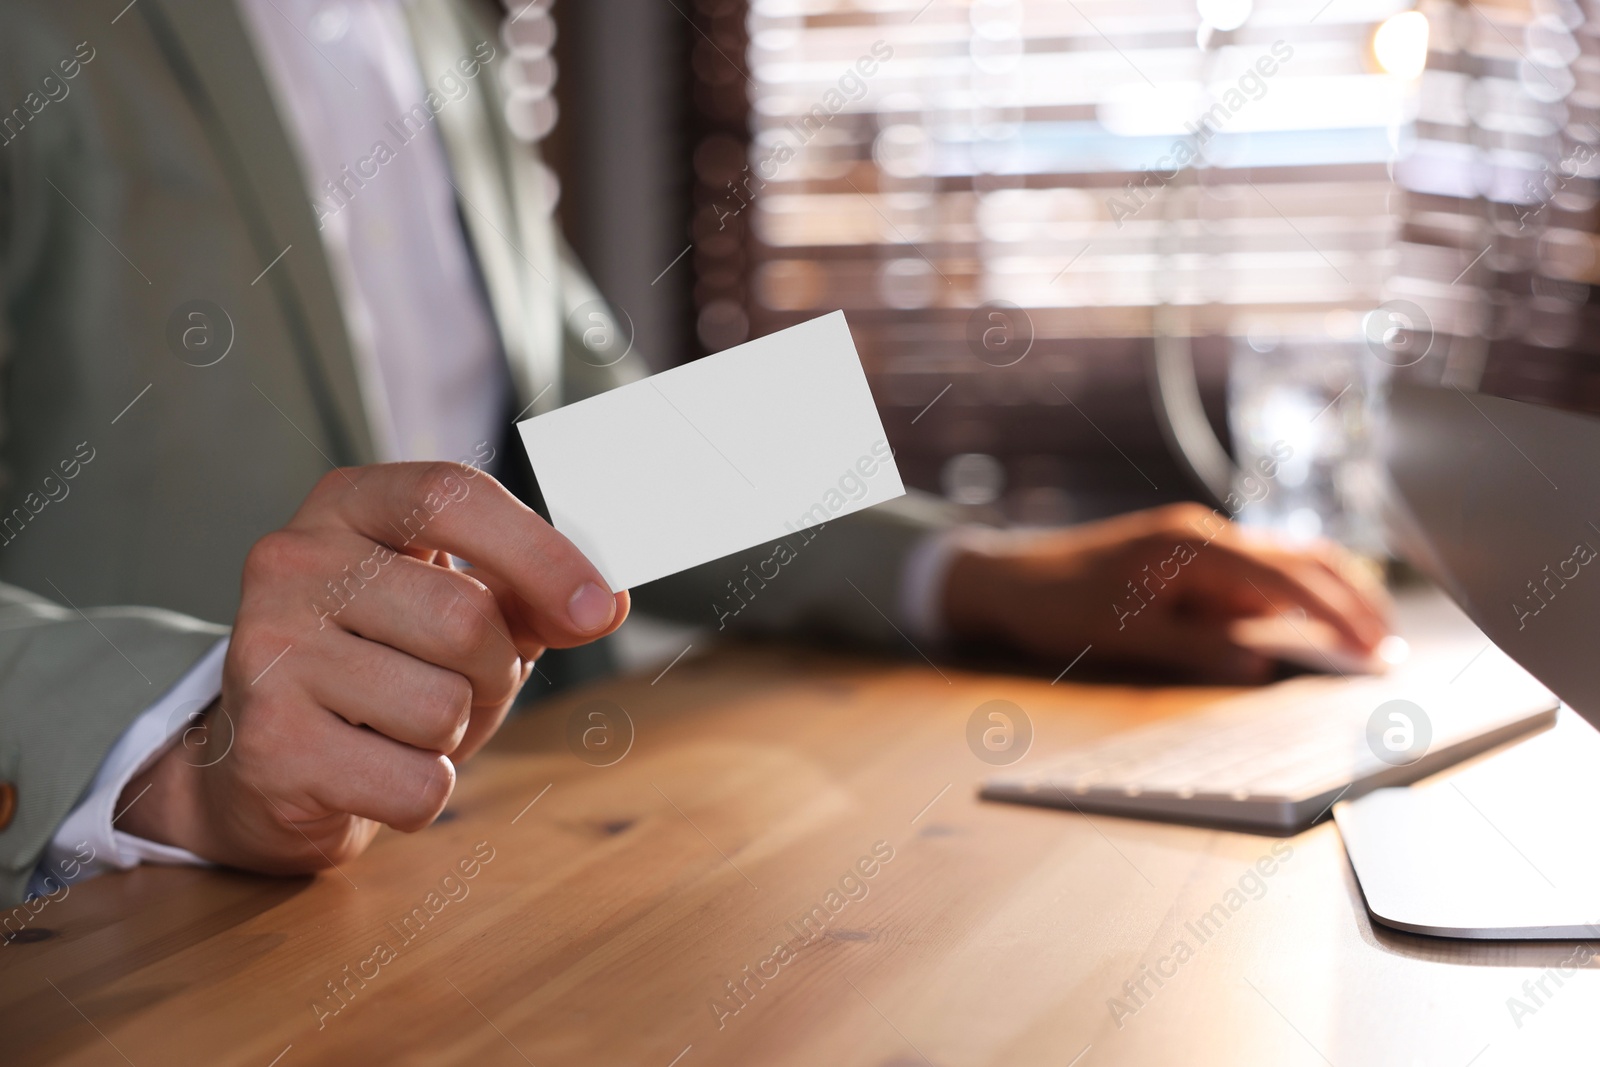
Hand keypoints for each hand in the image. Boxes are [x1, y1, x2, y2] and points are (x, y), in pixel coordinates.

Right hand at [118, 462, 627, 874]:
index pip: (452, 496)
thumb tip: (606, 603)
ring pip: (441, 707)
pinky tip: (372, 770)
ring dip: (452, 734)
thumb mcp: (463, 610)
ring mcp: (267, 651)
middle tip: (456, 684)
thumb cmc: (385, 666)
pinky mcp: (267, 745)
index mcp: (348, 503)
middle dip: (493, 669)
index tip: (598, 608)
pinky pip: (414, 784)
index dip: (540, 552)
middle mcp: (291, 561)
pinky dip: (421, 793)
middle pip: (463, 616)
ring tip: (399, 724)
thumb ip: (536, 597)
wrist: (268, 760)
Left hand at [940, 503, 1390, 683]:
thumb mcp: (1126, 637)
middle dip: (1351, 603)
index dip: (1335, 616)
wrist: (1007, 579)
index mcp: (1193, 546)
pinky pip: (1256, 576)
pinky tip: (1310, 631)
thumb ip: (1197, 649)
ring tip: (1368, 642)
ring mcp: (1199, 544)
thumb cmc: (1058, 608)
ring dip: (1328, 599)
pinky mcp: (1191, 560)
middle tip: (1391, 651)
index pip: (1285, 578)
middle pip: (1301, 560)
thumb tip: (1263, 662)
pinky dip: (1292, 601)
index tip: (1374, 651)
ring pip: (1285, 564)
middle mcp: (1205, 535)